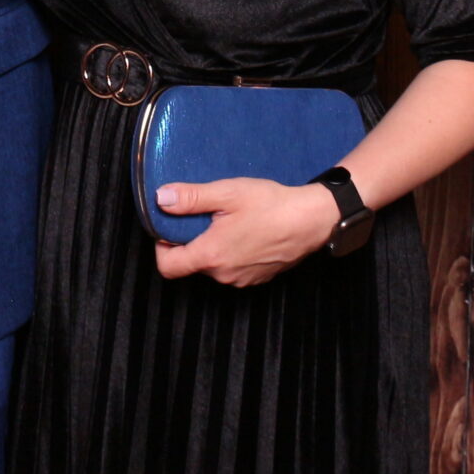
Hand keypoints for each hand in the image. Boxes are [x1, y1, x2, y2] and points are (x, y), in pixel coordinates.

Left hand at [150, 178, 340, 286]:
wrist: (312, 220)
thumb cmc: (271, 205)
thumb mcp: (227, 193)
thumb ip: (191, 198)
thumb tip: (161, 199)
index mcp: (211, 255)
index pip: (168, 267)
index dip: (161, 248)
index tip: (169, 229)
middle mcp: (224, 274)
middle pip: (191, 263)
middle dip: (191, 241)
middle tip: (203, 216)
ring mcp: (242, 279)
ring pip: (213, 266)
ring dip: (213, 247)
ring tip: (227, 221)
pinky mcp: (257, 278)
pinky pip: (233, 269)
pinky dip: (231, 253)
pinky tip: (245, 232)